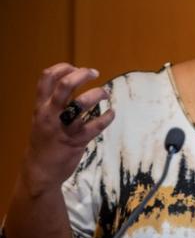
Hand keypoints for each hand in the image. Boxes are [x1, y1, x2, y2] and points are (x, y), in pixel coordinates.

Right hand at [22, 63, 114, 192]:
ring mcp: (64, 127)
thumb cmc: (44, 142)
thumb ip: (53, 103)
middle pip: (64, 86)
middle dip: (82, 75)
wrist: (40, 170)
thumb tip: (73, 83)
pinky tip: (111, 113)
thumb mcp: (41, 119)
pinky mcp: (76, 141)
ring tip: (105, 92)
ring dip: (97, 94)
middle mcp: (50, 114)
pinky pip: (95, 126)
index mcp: (41, 107)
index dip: (62, 68)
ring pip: (81, 104)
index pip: (46, 78)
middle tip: (94, 73)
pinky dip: (107, 117)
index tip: (75, 67)